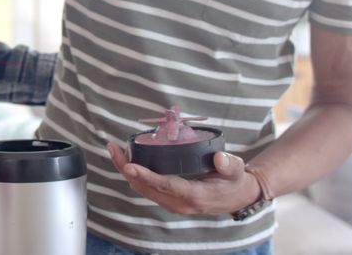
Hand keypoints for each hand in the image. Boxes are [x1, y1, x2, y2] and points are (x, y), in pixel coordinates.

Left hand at [106, 142, 260, 215]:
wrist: (237, 197)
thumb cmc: (234, 182)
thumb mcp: (236, 172)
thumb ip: (230, 165)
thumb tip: (220, 158)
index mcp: (193, 195)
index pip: (164, 185)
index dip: (145, 175)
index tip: (129, 165)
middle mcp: (178, 203)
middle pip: (145, 187)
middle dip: (126, 168)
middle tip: (113, 148)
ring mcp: (171, 203)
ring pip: (142, 189)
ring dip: (126, 170)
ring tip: (115, 150)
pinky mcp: (168, 199)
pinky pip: (146, 189)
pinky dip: (134, 175)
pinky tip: (127, 159)